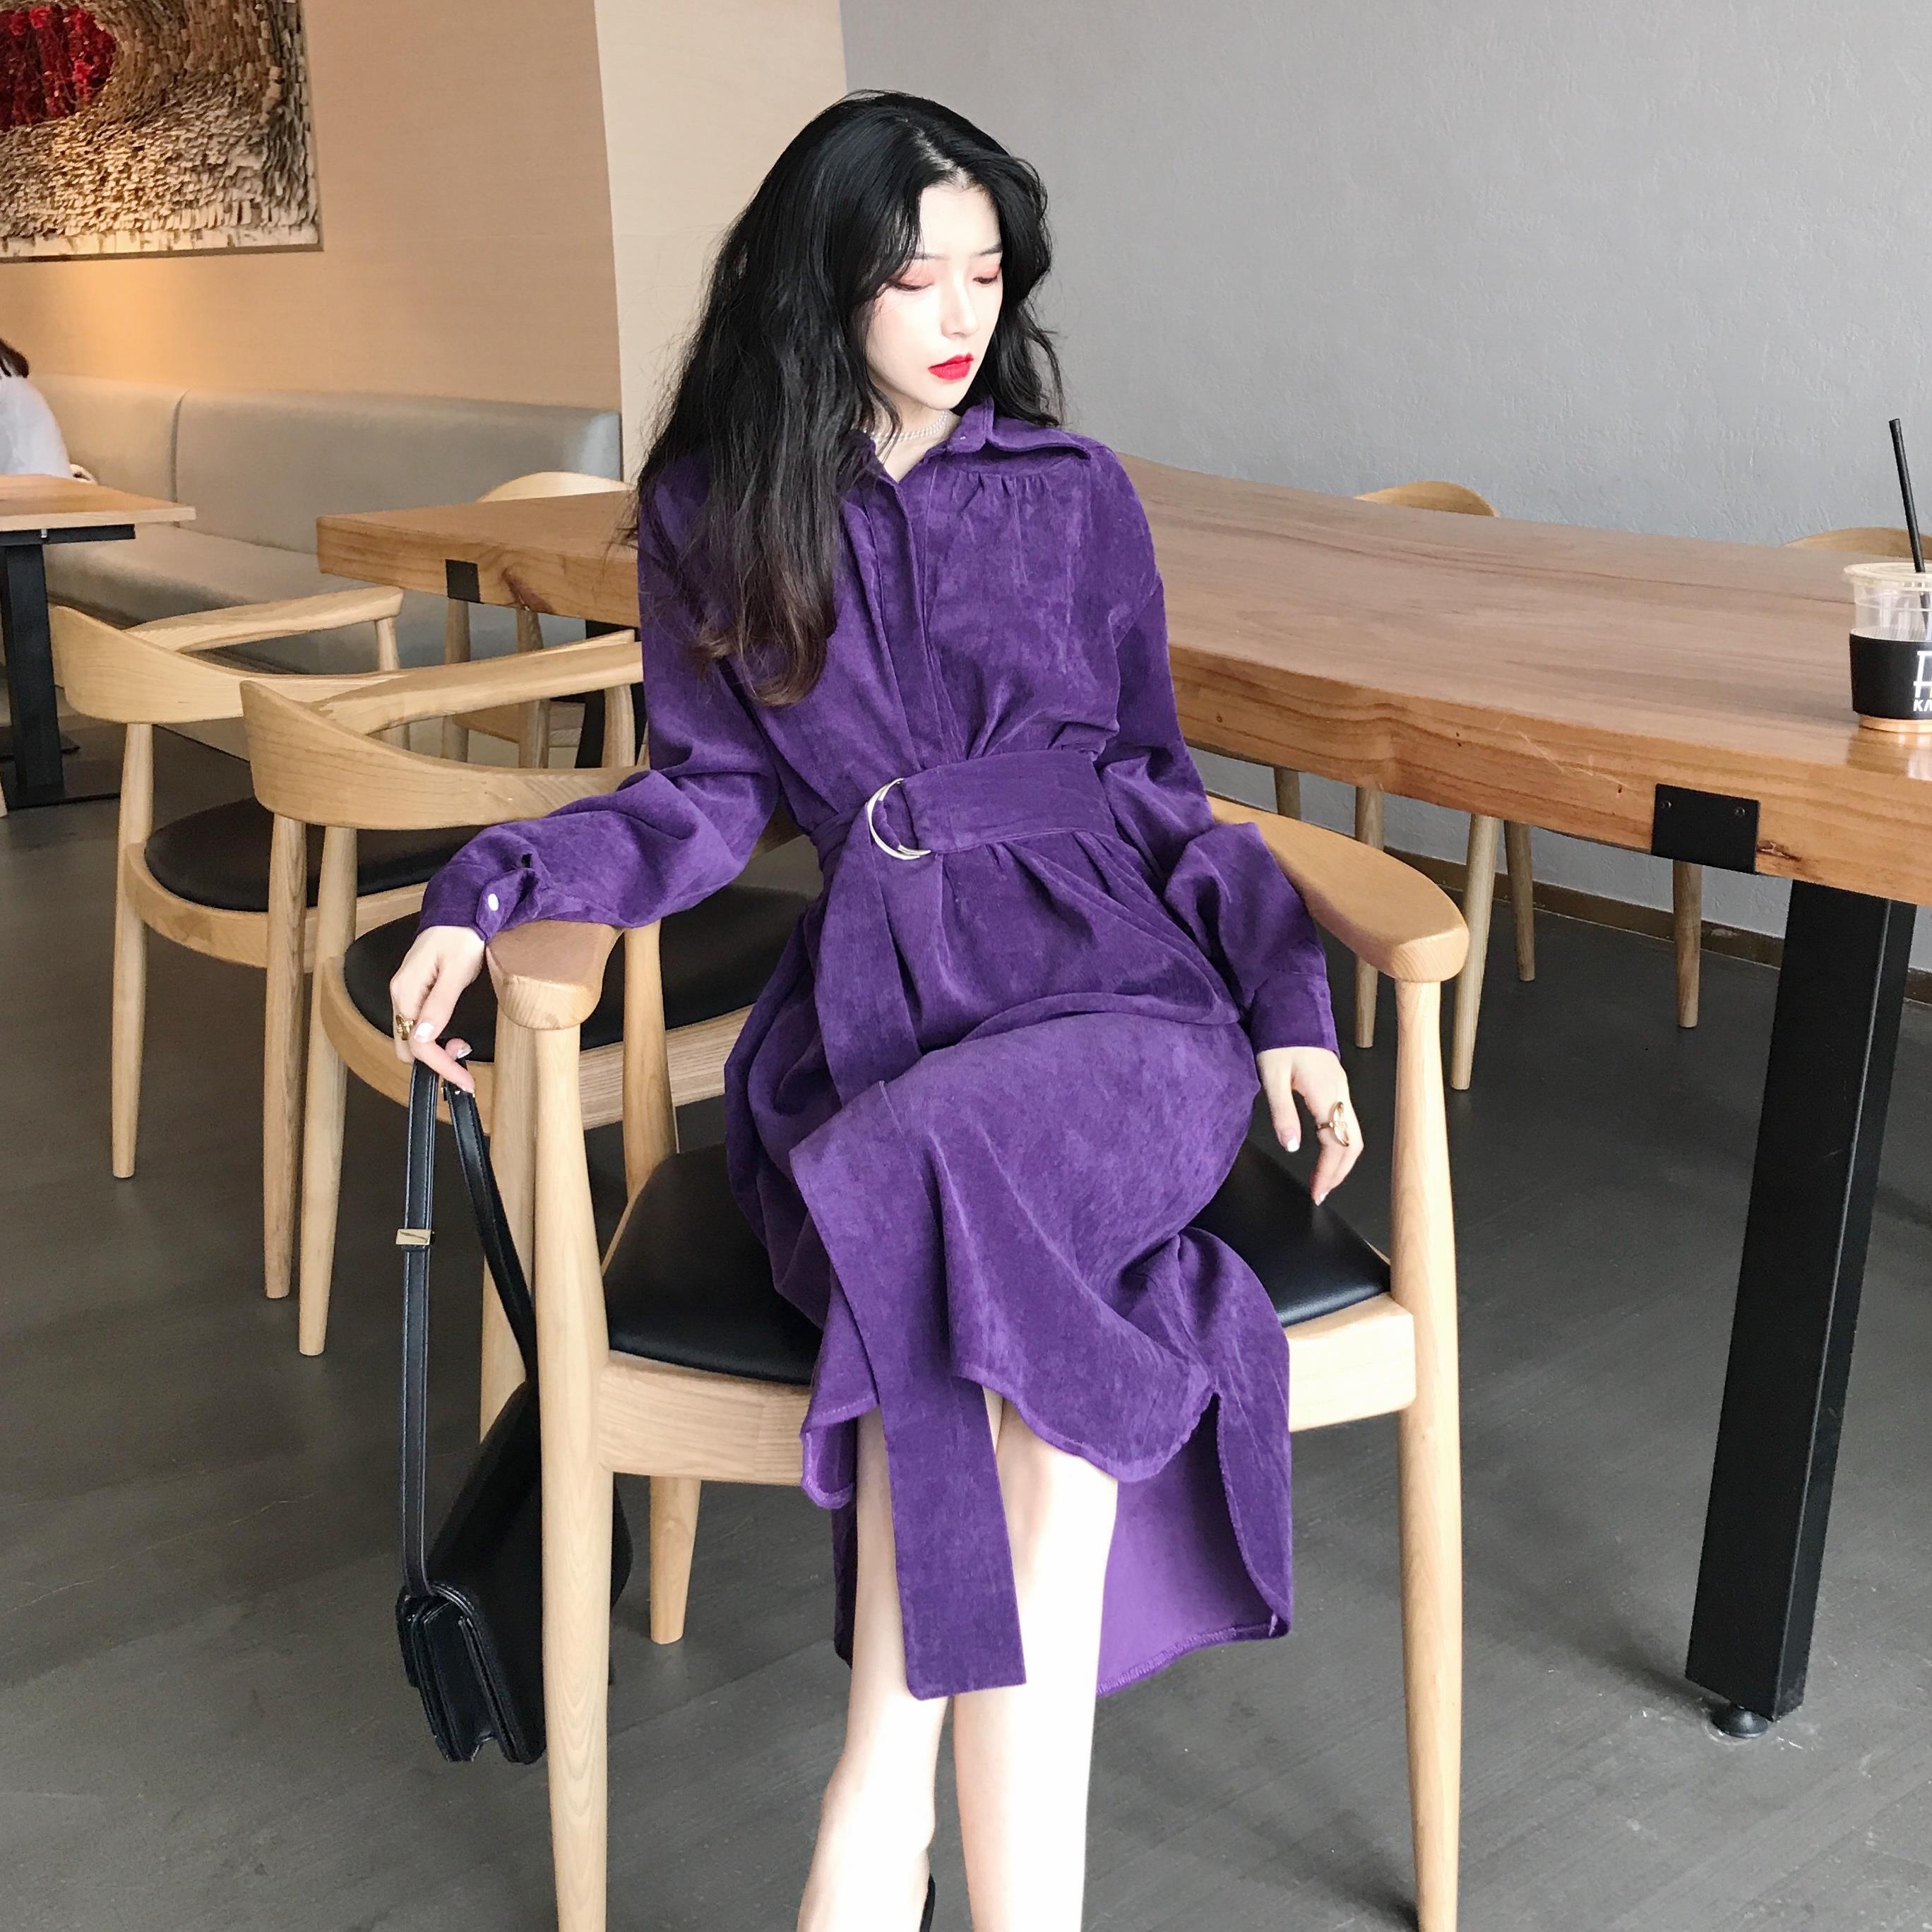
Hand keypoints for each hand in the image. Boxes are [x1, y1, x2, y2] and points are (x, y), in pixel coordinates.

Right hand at [388, 924, 486, 1090]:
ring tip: (462, 1047)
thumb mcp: (457, 971)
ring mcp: (406, 995)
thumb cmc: (461, 937)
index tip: (465, 1081)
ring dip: (434, 1052)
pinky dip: (434, 1039)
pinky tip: (452, 1037)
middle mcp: (400, 996)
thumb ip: (439, 1005)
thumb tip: (423, 1038)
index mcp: (405, 992)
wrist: (460, 910)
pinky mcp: (416, 993)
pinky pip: (418, 1026)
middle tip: (465, 1061)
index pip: (417, 1043)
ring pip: (411, 1038)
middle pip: (407, 1046)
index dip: (439, 1066)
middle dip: (434, 1061)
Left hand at [1255, 1045, 1362, 1204]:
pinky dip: (1339, 1143)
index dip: (1328, 1172)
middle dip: (1339, 1172)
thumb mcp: (1272, 1075)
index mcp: (1327, 1093)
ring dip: (1341, 1159)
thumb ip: (1282, 1112)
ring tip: (1324, 1179)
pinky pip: (1346, 1121)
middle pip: (1353, 1143)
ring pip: (1353, 1132)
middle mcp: (1341, 1093)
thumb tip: (1292, 1148)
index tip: (1316, 1193)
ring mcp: (1342, 1088)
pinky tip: (1325, 1151)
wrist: (1291, 1006)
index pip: (1335, 1144)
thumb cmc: (1279, 1039)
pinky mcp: (1337, 1085)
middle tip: (1321, 1193)